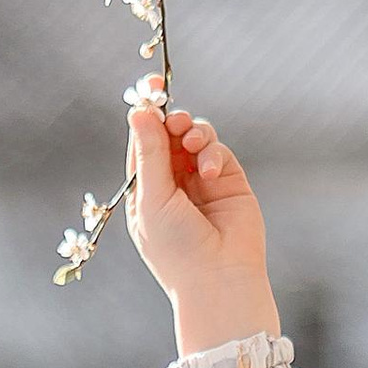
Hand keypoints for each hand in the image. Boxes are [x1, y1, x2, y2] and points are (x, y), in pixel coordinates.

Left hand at [125, 98, 278, 353]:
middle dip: (170, 119)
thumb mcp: (153, 199)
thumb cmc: (176, 248)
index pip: (142, 144)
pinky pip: (217, 151)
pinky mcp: (229, 181)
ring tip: (192, 142)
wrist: (219, 279)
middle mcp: (172, 184)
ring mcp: (201, 182)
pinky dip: (213, 152)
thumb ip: (149, 154)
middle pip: (168, 135)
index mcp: (145, 191)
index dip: (145, 116)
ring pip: (194, 138)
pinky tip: (210, 171)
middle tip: (172, 113)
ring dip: (192, 132)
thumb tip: (138, 112)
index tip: (148, 87)